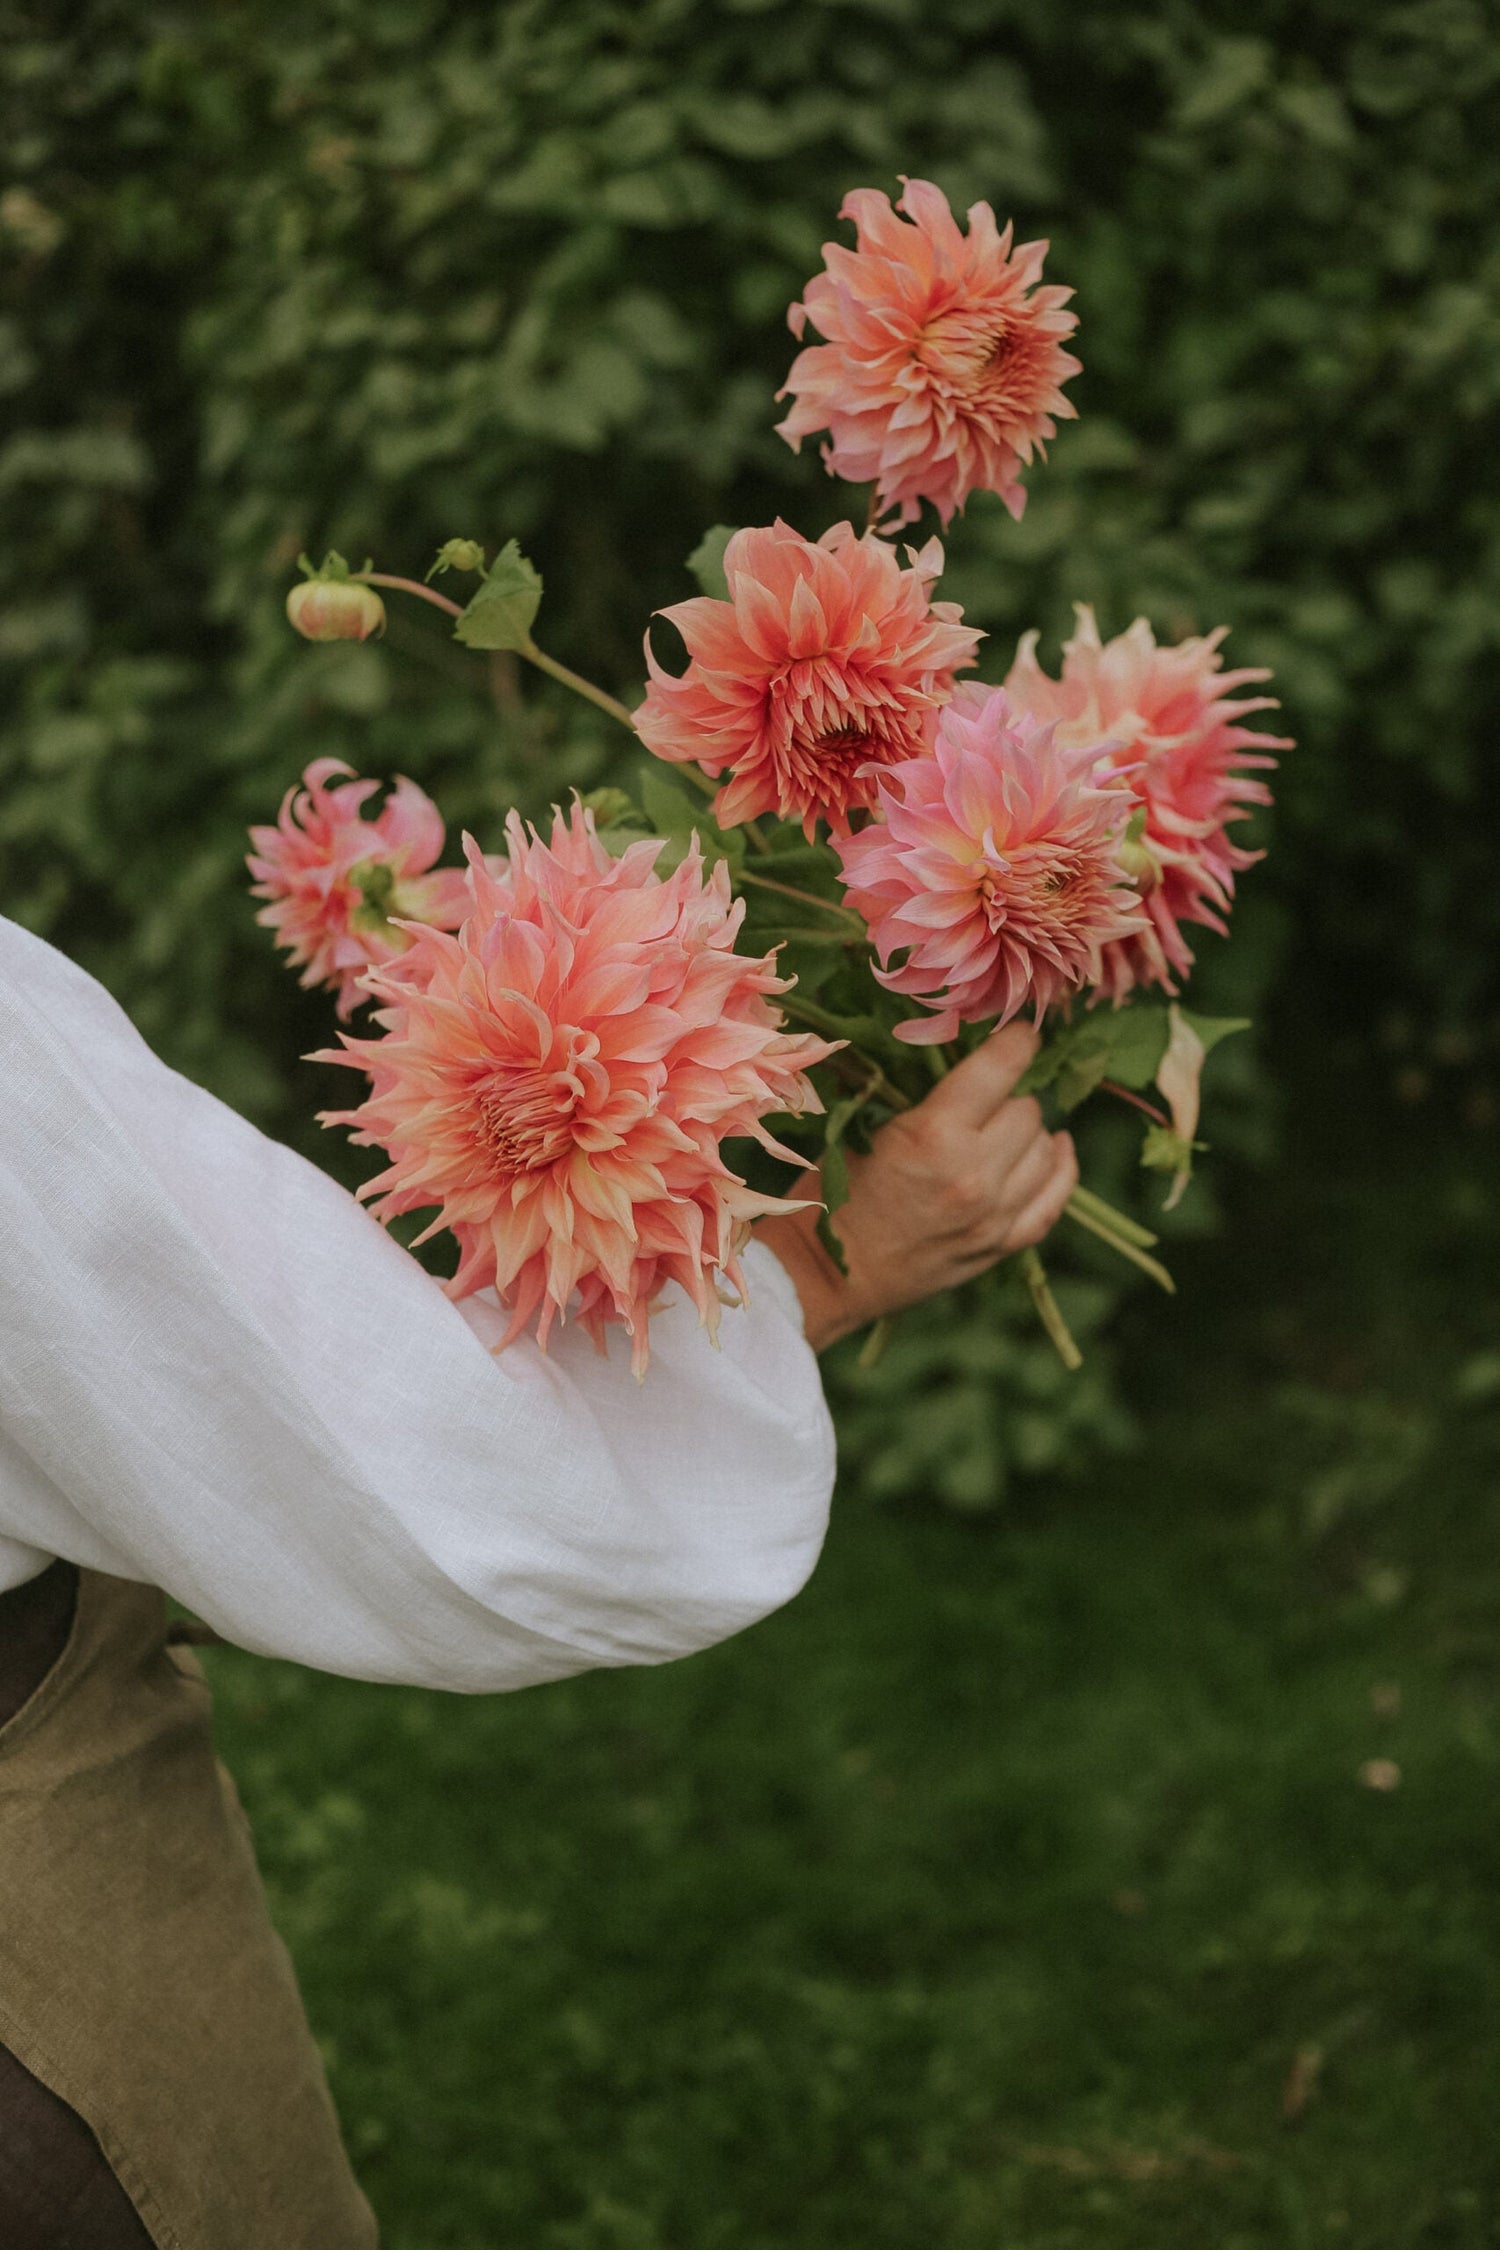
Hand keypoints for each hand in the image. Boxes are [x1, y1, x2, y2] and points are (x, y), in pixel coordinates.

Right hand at [756, 1023, 1077, 1351]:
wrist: (828, 1273)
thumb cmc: (835, 1194)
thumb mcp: (867, 1130)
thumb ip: (926, 1098)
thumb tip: (974, 1057)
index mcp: (933, 1136)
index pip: (1002, 1068)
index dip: (1017, 1042)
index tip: (1020, 1035)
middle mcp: (973, 1174)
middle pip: (1027, 1109)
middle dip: (1010, 1095)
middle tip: (986, 1097)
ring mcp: (993, 1215)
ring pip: (1045, 1148)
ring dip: (1029, 1131)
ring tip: (1005, 1127)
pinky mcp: (1001, 1245)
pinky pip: (1054, 1199)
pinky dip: (1060, 1168)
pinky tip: (1056, 1148)